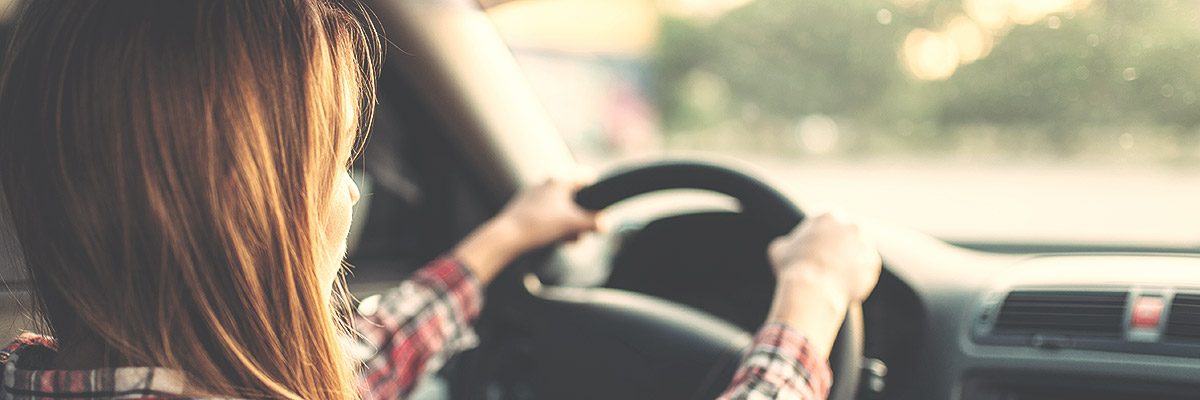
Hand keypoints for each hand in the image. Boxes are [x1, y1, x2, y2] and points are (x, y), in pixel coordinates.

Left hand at [453, 178, 598, 283]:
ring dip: (567, 220)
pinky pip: (545, 212)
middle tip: (582, 231)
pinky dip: (553, 222)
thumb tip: (607, 224)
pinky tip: (552, 238)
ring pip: (559, 205)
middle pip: (573, 195)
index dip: (596, 189)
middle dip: (581, 213)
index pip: (585, 177)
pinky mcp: (523, 207)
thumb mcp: (572, 225)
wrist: (507, 236)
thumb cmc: (540, 225)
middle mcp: (545, 183)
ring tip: (568, 238)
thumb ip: (593, 223)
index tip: (601, 200)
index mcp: (559, 181)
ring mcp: (533, 194)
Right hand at [763, 212, 881, 357]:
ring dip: (851, 262)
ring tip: (837, 280)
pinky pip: (866, 269)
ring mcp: (865, 243)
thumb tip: (786, 249)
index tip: (817, 251)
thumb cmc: (793, 267)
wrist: (813, 287)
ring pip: (858, 252)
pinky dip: (858, 277)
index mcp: (829, 216)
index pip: (829, 224)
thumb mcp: (779, 250)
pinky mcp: (873, 262)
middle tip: (829, 265)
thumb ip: (787, 244)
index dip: (822, 239)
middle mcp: (851, 225)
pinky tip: (845, 287)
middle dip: (840, 248)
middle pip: (846, 236)